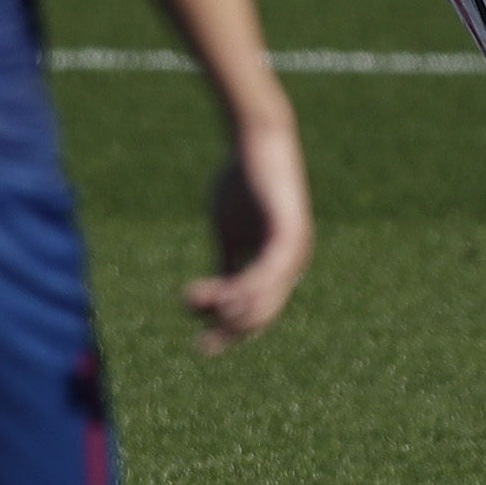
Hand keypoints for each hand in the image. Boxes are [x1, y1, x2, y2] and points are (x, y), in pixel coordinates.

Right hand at [185, 115, 314, 349]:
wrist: (256, 137)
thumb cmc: (241, 179)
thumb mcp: (228, 229)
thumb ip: (227, 260)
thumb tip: (214, 293)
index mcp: (278, 264)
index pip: (255, 309)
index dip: (227, 329)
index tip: (200, 343)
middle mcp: (292, 261)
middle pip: (261, 312)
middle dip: (228, 330)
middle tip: (201, 347)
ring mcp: (293, 249)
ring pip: (265, 298)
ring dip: (228, 309)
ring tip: (192, 302)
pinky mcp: (288, 232)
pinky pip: (268, 272)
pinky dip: (246, 289)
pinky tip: (224, 301)